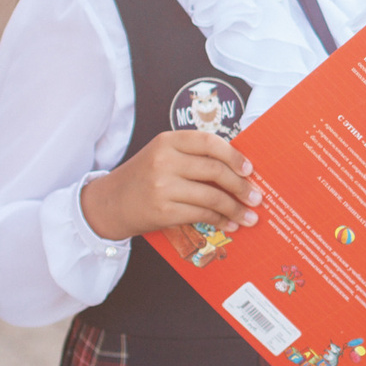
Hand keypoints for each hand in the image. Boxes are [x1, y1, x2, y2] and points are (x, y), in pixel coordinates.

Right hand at [81, 130, 258, 240]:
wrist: (109, 203)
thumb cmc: (144, 178)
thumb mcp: (163, 156)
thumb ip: (194, 157)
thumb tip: (239, 170)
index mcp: (167, 141)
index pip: (208, 142)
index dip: (233, 155)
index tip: (249, 169)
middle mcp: (164, 161)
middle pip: (214, 171)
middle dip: (241, 186)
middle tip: (256, 197)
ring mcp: (162, 187)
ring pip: (211, 197)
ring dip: (235, 208)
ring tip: (250, 216)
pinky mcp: (163, 211)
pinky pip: (201, 215)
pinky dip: (219, 221)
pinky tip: (229, 224)